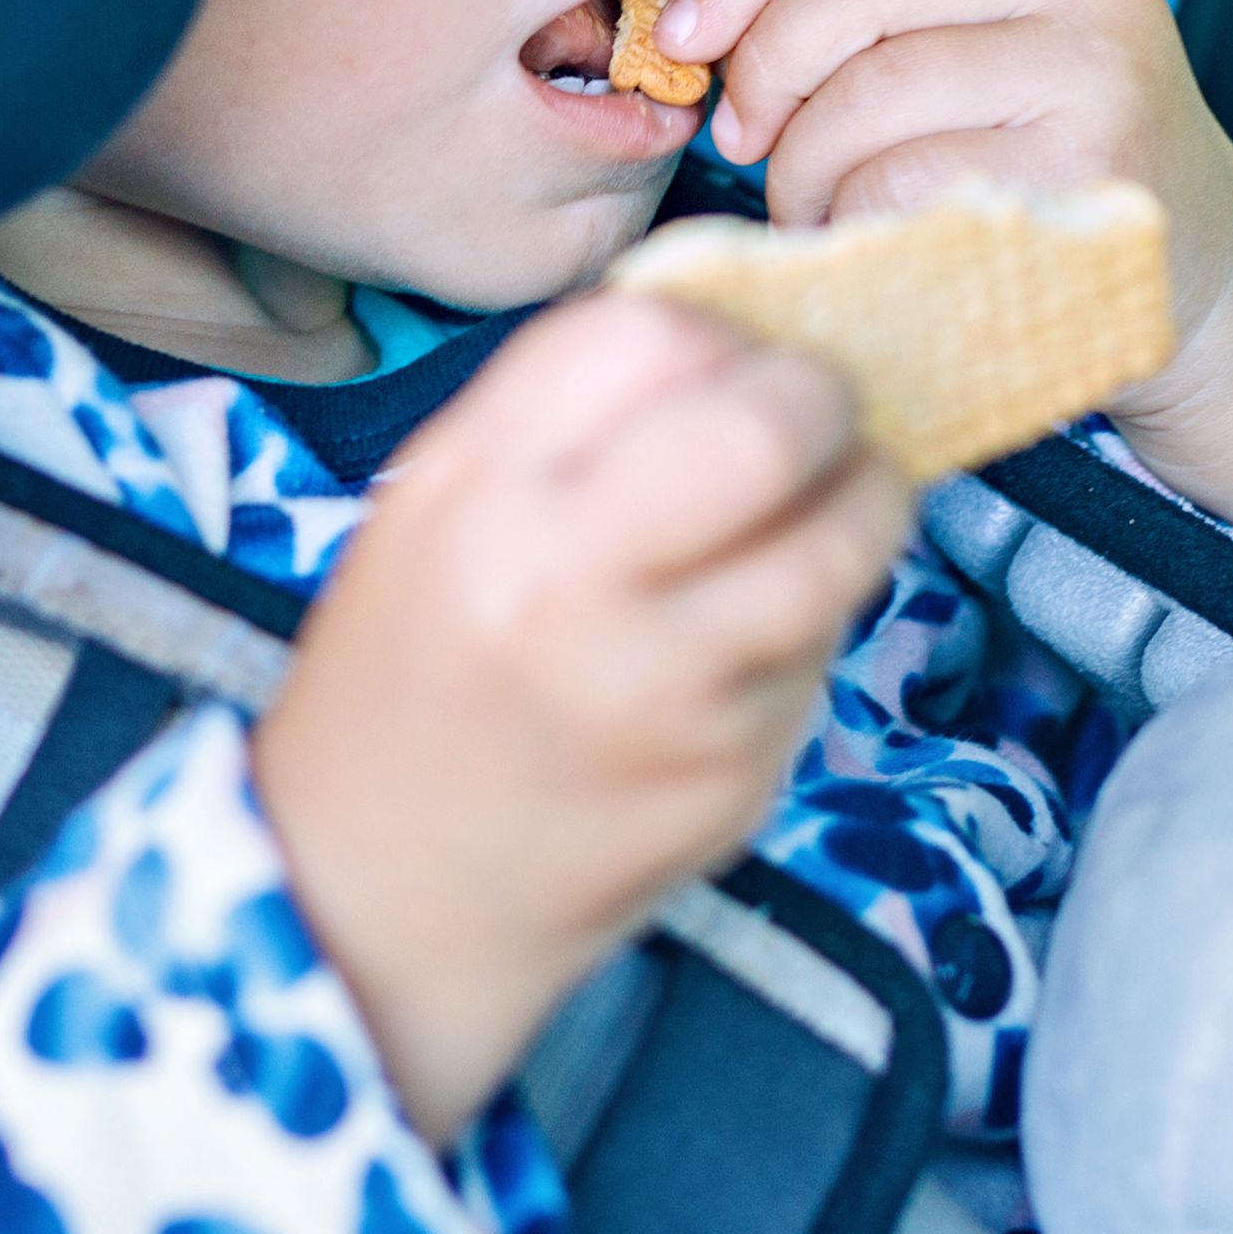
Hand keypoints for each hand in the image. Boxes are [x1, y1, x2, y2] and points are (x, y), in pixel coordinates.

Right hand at [251, 292, 916, 1143]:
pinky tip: (749, 642)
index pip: (654, 335)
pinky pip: (822, 654)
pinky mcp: (732, 777)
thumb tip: (737, 337)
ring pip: (841, 543)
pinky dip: (813, 626)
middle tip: (820, 419)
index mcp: (480, 494)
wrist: (372, 898)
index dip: (719, 334)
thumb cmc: (413, 677)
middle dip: (824, 401)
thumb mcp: (438, 509)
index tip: (728, 363)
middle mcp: (569, 584)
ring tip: (823, 513)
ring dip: (861, 507)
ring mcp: (664, 692)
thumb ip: (570, 417)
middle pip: (771, 425)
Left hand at [653, 0, 1232, 545]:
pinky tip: (861, 241)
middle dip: (766, 67)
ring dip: (802, 163)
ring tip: (809, 205)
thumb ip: (871, 15)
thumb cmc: (1043, 163)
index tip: (687, 40)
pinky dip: (848, 219)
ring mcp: (1097, 75)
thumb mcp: (978, 52)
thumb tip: (699, 28)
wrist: (1192, 272)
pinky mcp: (1090, 176)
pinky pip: (906, 185)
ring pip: (871, 93)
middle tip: (742, 140)